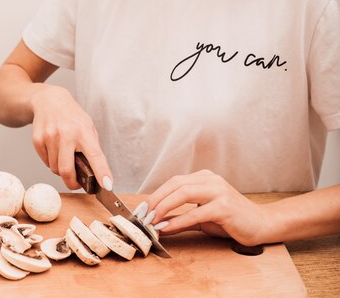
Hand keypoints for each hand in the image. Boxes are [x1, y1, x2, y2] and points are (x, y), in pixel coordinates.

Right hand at [30, 84, 112, 190]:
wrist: (50, 100)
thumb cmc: (72, 117)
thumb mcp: (88, 127)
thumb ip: (91, 148)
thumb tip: (95, 174)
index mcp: (84, 131)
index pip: (95, 156)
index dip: (102, 172)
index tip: (107, 186)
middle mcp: (66, 134)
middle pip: (67, 171)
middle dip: (72, 183)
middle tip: (76, 183)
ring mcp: (50, 136)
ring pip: (55, 169)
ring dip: (61, 169)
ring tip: (65, 155)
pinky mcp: (37, 140)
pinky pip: (45, 162)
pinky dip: (51, 161)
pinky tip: (54, 148)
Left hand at [144, 170, 268, 245]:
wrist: (261, 224)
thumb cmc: (232, 220)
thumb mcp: (204, 216)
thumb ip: (183, 217)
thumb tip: (159, 223)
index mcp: (205, 178)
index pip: (175, 181)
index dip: (157, 194)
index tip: (143, 208)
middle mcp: (211, 180)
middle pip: (176, 184)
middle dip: (157, 200)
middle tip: (143, 215)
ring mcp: (218, 191)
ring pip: (183, 193)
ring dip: (164, 207)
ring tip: (152, 220)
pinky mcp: (224, 206)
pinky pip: (196, 212)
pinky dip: (179, 220)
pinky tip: (168, 227)